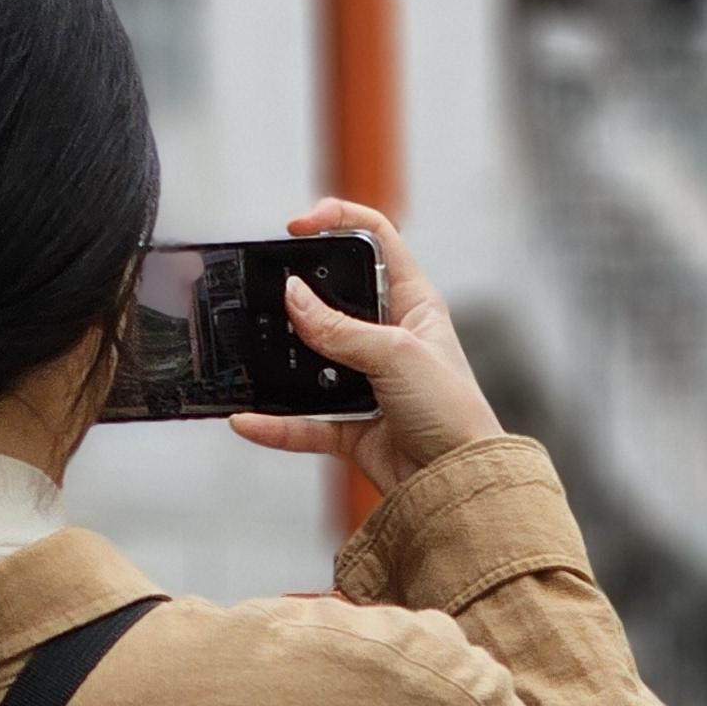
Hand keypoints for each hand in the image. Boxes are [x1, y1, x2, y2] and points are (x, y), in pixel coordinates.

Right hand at [229, 198, 502, 504]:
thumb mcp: (396, 355)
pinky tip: (247, 420)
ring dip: (283, 361)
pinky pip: (304, 419)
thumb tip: (294, 297)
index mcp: (412, 303)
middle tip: (268, 293)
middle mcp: (388, 336)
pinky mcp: (352, 424)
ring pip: (312, 360)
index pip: (377, 238)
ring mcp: (368, 380)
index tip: (298, 226)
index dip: (339, 220)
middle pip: (334, 297)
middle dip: (300, 294)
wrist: (459, 485)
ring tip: (251, 354)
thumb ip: (340, 329)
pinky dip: (276, 423)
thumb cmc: (453, 411)